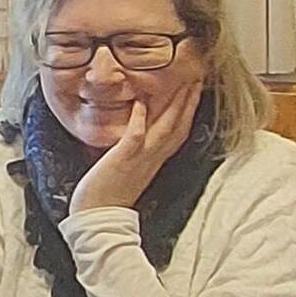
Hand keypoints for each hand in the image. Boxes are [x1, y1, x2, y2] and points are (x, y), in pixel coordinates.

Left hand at [69, 81, 202, 213]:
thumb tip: (141, 130)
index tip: (195, 89)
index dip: (190, 109)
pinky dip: (140, 119)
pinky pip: (135, 137)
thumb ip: (139, 150)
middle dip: (190, 101)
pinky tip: (141, 103)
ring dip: (175, 105)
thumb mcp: (131, 168)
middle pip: (179, 125)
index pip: (179, 130)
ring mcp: (139, 157)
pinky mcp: (122, 158)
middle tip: (197, 78)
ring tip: (183, 84)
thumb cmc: (109, 194)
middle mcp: (153, 157)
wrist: (98, 218)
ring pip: (164, 128)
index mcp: (156, 159)